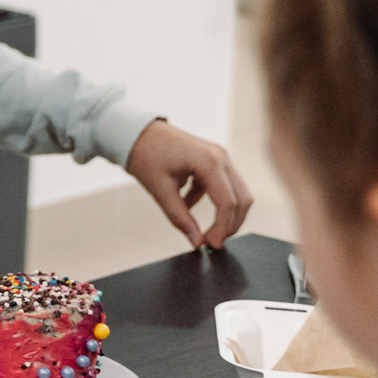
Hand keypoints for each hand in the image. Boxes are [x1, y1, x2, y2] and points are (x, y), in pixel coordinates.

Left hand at [126, 119, 251, 248]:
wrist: (135, 132)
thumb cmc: (145, 154)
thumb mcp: (160, 190)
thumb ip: (179, 217)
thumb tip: (196, 241)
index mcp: (209, 161)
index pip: (228, 202)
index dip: (222, 227)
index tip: (211, 245)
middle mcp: (221, 157)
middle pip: (241, 199)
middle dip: (229, 224)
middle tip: (212, 242)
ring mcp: (220, 157)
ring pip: (236, 193)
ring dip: (224, 214)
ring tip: (204, 230)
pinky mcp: (214, 160)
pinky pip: (222, 186)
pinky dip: (211, 201)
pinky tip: (187, 204)